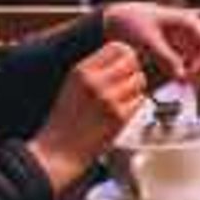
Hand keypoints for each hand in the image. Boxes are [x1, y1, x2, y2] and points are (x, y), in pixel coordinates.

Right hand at [25, 41, 146, 192]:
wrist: (58, 152)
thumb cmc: (65, 121)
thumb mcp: (72, 86)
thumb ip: (95, 70)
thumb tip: (124, 57)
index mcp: (81, 70)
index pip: (117, 47)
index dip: (125, 56)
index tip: (124, 65)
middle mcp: (95, 82)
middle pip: (132, 61)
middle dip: (133, 71)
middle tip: (127, 83)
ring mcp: (109, 99)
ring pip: (140, 80)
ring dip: (136, 88)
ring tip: (123, 99)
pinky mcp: (120, 117)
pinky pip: (140, 101)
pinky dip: (135, 105)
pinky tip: (121, 112)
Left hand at [102, 2, 199, 84]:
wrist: (121, 18)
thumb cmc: (134, 24)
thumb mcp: (149, 41)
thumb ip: (166, 58)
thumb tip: (182, 76)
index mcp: (191, 23)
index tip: (187, 77)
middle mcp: (196, 32)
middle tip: (186, 82)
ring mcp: (191, 41)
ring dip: (198, 76)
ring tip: (181, 82)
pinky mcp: (183, 51)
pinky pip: (196, 66)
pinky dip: (190, 75)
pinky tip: (178, 80)